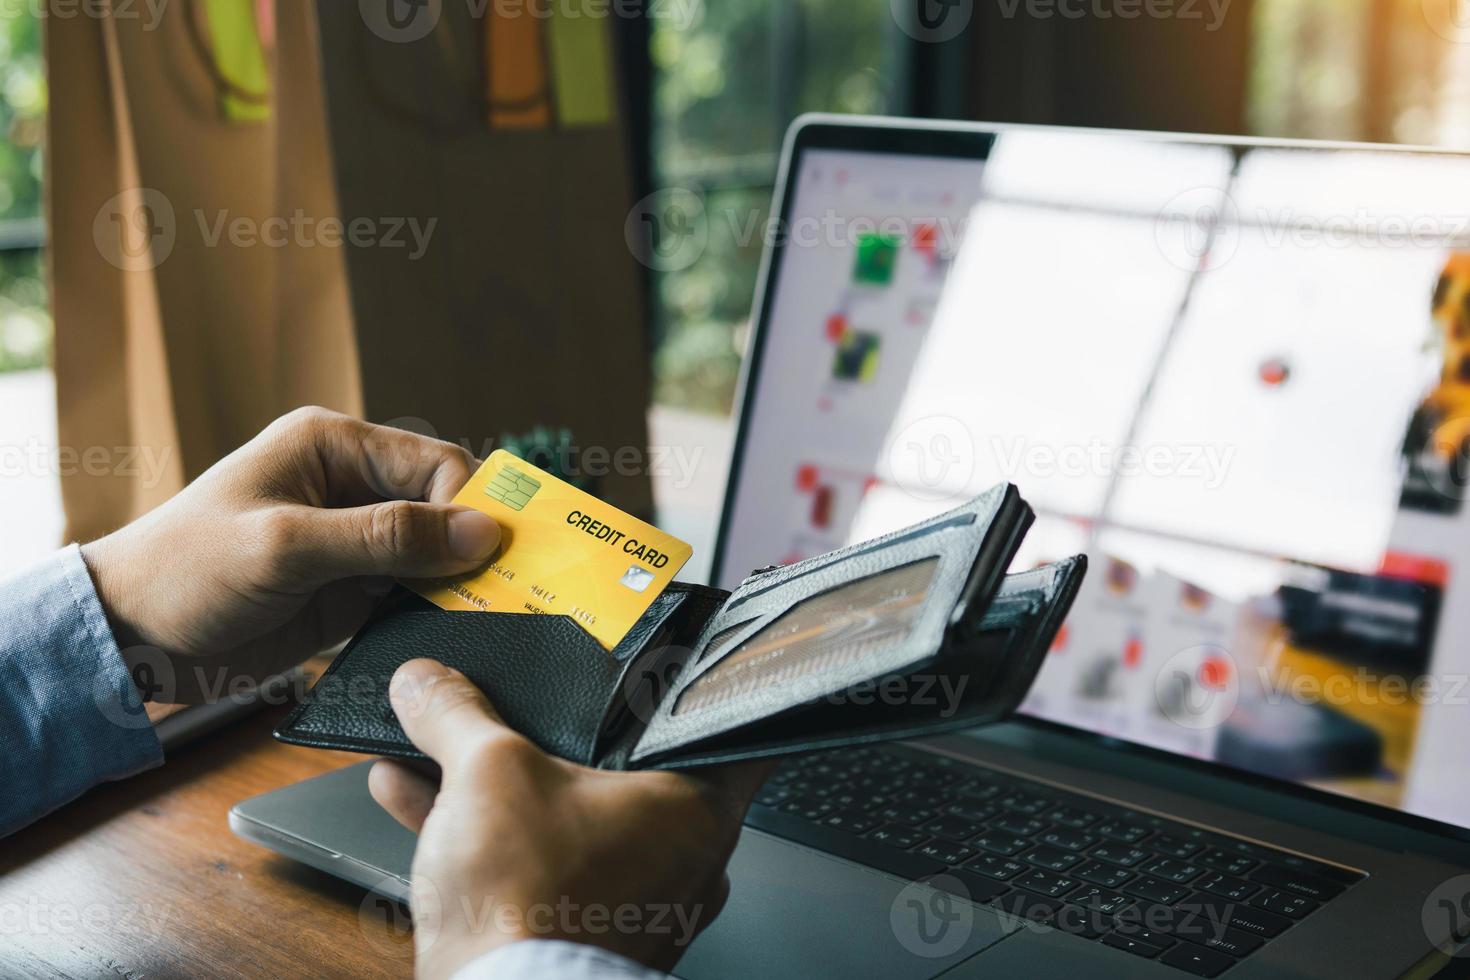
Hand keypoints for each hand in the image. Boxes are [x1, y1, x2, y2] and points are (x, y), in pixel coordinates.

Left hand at [82, 407, 500, 702]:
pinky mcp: (348, 593)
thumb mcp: (287, 546)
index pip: (436, 466)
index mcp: (334, 448)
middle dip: (471, 549)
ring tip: (482, 619)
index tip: (490, 560)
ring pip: (435, 556)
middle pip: (445, 510)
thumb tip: (483, 532)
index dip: (469, 508)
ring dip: (456, 585)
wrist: (128, 639)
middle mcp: (351, 488)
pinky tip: (445, 635)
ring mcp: (352, 543)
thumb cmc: (187, 571)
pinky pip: (411, 596)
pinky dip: (432, 614)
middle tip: (501, 594)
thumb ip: (386, 537)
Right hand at [369, 658, 768, 978]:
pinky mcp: (580, 938)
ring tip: (442, 747)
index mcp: (695, 808)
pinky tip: (416, 800)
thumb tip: (426, 683)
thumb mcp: (487, 772)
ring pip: (568, 820)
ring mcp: (634, 905)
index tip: (663, 663)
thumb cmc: (532, 906)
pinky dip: (485, 833)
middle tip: (524, 703)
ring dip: (503, 784)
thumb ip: (457, 715)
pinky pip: (535, 865)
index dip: (688, 687)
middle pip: (625, 772)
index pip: (719, 726)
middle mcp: (681, 860)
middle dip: (556, 738)